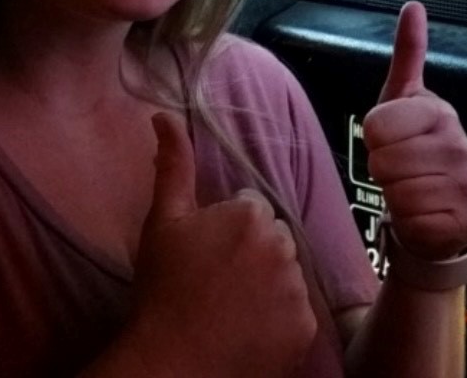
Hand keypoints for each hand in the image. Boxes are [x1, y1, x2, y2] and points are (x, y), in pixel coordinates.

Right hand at [124, 112, 316, 377]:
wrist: (169, 364)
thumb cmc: (162, 290)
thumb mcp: (163, 222)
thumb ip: (174, 164)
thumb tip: (165, 114)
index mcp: (251, 214)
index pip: (251, 210)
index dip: (227, 232)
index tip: (207, 255)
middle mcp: (281, 244)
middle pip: (273, 238)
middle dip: (253, 253)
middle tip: (218, 282)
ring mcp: (296, 287)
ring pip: (287, 273)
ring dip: (268, 284)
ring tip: (232, 307)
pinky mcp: (304, 326)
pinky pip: (297, 311)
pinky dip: (279, 319)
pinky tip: (249, 329)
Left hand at [362, 2, 466, 260]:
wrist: (443, 210)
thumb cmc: (415, 150)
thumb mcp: (404, 101)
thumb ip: (408, 54)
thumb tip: (413, 5)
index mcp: (440, 111)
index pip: (377, 124)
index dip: (376, 137)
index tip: (393, 139)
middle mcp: (459, 144)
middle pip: (383, 159)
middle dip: (383, 168)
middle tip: (401, 169)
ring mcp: (466, 183)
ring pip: (396, 191)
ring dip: (395, 196)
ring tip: (412, 189)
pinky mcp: (463, 219)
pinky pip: (411, 220)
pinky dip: (409, 222)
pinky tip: (423, 212)